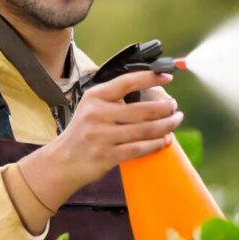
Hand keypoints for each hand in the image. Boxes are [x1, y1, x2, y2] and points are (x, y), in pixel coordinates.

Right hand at [18, 71, 181, 208]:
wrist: (63, 162)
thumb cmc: (83, 132)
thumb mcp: (91, 107)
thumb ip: (114, 99)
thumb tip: (150, 90)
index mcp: (95, 97)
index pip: (127, 82)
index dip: (150, 78)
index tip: (168, 77)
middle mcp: (98, 114)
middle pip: (142, 109)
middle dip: (165, 108)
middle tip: (175, 107)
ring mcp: (102, 136)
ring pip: (145, 130)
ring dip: (166, 126)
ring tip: (175, 121)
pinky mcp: (108, 155)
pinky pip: (140, 148)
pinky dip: (156, 144)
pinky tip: (164, 140)